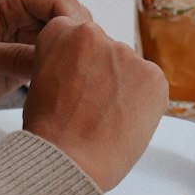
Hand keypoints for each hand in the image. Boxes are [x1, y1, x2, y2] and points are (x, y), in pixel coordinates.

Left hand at [0, 0, 93, 119]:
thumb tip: (55, 59)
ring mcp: (31, 28)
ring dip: (76, 53)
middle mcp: (25, 6)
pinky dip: (68, 65)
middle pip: (71, 16)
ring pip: (71, 36)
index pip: (57, 0)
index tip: (83, 50)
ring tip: (82, 76)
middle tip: (86, 66)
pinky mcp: (33, 50)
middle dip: (80, 39)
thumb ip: (12, 56)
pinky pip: (61, 54)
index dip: (74, 23)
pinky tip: (72, 80)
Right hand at [22, 16, 167, 189]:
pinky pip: (151, 85)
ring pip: (130, 69)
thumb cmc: (48, 133)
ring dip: (124, 88)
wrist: (68, 161)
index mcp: (62, 33)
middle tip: (93, 108)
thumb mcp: (41, 83)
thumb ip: (67, 65)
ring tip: (107, 120)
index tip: (76, 84)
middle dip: (105, 75)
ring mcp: (126, 54)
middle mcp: (95, 34)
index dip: (79, 65)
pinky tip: (125, 121)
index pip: (78, 37)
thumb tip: (89, 72)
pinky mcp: (153, 74)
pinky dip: (144, 102)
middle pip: (107, 52)